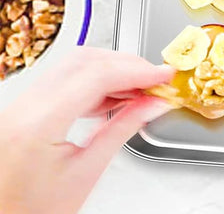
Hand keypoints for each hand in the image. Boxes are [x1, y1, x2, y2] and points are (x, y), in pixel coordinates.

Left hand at [0, 46, 174, 213]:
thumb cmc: (34, 212)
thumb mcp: (88, 172)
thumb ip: (124, 130)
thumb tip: (155, 103)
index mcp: (39, 124)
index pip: (97, 76)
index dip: (137, 70)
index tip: (163, 75)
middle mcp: (26, 107)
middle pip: (86, 61)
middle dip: (127, 65)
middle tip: (155, 79)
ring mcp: (23, 104)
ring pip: (76, 64)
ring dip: (112, 69)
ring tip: (139, 87)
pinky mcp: (27, 106)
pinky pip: (66, 77)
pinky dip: (95, 79)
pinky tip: (115, 94)